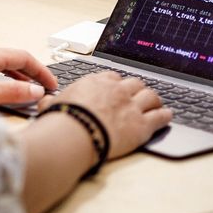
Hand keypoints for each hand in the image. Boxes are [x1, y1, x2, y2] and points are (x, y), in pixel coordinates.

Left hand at [0, 47, 57, 106]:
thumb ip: (12, 92)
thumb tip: (36, 90)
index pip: (22, 56)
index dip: (40, 70)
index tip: (53, 85)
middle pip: (12, 59)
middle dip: (31, 72)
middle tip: (45, 88)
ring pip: (1, 66)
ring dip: (18, 77)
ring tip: (29, 91)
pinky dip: (4, 80)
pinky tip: (3, 93)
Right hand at [55, 71, 172, 158]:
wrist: (75, 135)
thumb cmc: (62, 120)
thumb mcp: (53, 104)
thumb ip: (52, 101)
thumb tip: (45, 101)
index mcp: (96, 82)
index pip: (112, 77)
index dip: (117, 83)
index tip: (117, 88)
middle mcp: (116, 90)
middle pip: (135, 83)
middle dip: (137, 88)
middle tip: (139, 94)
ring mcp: (131, 106)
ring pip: (151, 96)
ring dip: (155, 99)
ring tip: (157, 103)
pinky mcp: (142, 125)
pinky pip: (160, 116)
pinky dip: (165, 115)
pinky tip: (167, 115)